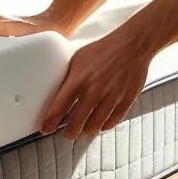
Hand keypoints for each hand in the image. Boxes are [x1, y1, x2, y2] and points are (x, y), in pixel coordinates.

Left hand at [40, 24, 158, 138]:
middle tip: (67, 133)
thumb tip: (55, 91)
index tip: (45, 128)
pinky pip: (111, 122)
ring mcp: (110, 97)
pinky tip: (99, 124)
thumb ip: (68, 76)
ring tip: (83, 130)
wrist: (132, 45)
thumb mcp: (78, 58)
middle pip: (76, 123)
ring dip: (86, 131)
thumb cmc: (103, 50)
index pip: (59, 106)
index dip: (50, 122)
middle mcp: (94, 90)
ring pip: (94, 126)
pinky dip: (104, 126)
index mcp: (78, 78)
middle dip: (69, 132)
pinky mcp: (125, 101)